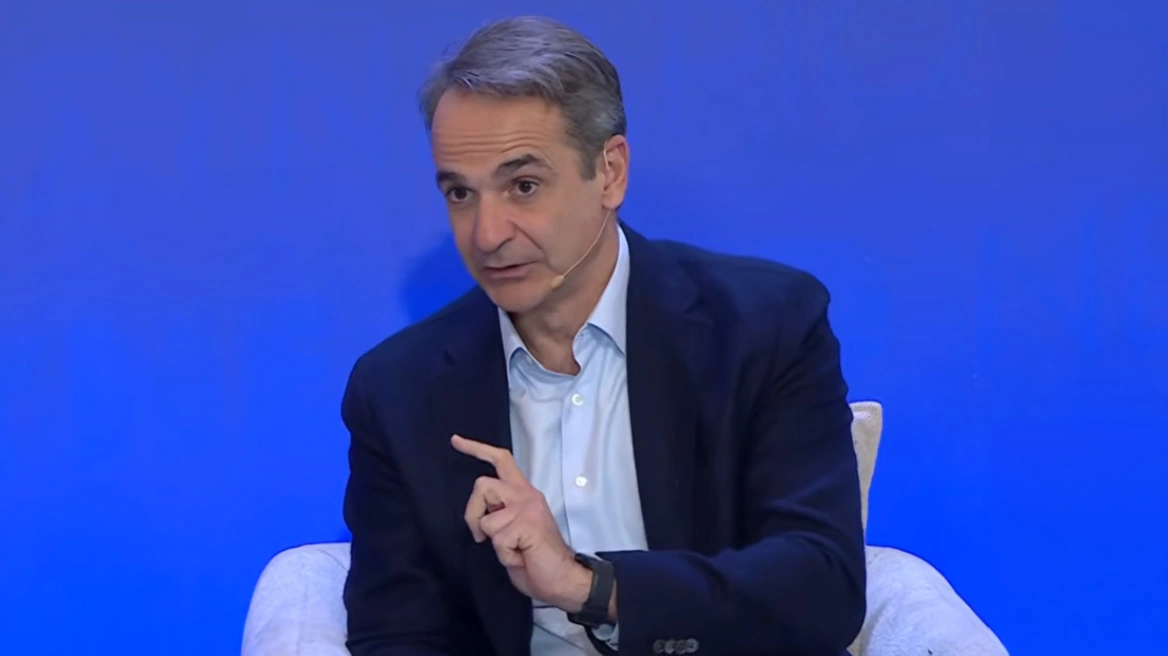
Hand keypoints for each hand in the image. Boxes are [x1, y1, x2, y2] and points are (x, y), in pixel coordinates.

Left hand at [452, 434, 592, 611]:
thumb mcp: (511, 532)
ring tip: (514, 550)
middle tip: (481, 536)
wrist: (563, 580)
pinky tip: (522, 557)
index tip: (455, 440)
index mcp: (524, 494)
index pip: (501, 460)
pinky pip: (497, 540)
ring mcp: (528, 507)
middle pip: (482, 484)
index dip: (476, 449)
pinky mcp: (527, 523)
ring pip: (486, 518)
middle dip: (472, 513)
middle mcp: (526, 495)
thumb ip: (499, 514)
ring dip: (493, 541)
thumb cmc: (536, 561)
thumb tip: (482, 515)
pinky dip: (504, 556)